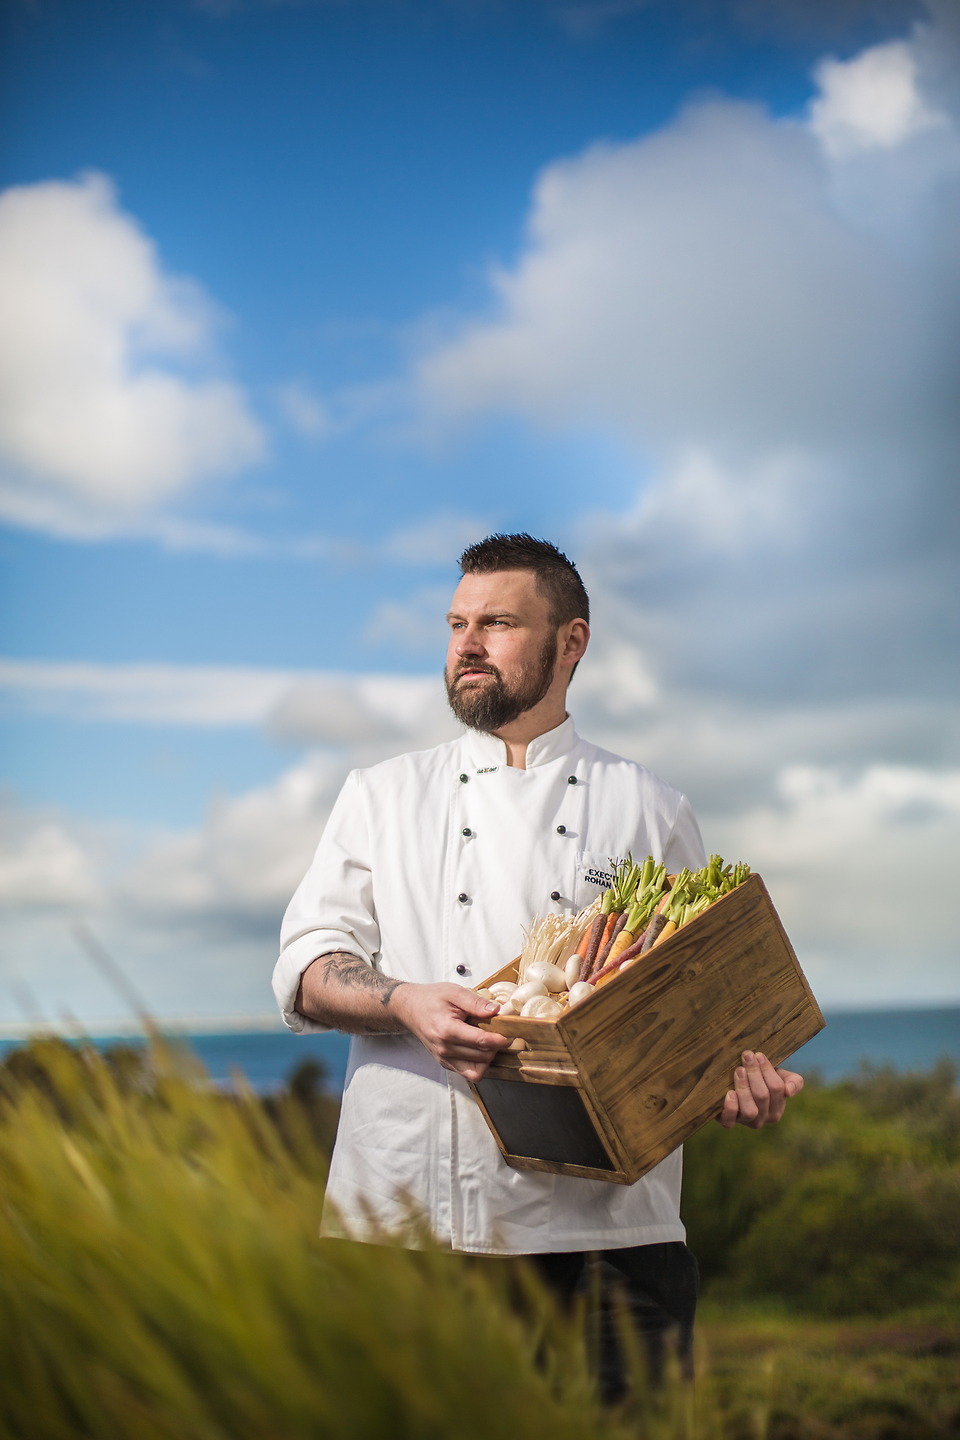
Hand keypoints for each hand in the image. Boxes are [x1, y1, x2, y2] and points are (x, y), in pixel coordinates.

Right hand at [389, 982, 511, 1081]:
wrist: (409, 1008)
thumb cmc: (431, 998)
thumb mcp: (454, 992)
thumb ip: (476, 1002)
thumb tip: (496, 1010)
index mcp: (447, 1030)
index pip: (481, 1042)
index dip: (500, 1040)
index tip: (510, 1034)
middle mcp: (445, 1049)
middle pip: (482, 1057)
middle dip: (496, 1047)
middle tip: (502, 1034)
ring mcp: (444, 1058)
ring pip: (476, 1071)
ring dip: (488, 1059)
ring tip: (489, 1043)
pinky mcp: (445, 1063)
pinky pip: (467, 1073)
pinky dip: (478, 1063)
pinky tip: (479, 1048)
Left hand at [716, 1050, 803, 1128]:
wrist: (736, 1083)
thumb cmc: (761, 1079)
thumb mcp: (780, 1077)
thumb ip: (794, 1081)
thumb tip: (788, 1091)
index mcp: (777, 1108)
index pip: (777, 1088)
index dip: (767, 1070)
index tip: (758, 1055)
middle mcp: (763, 1119)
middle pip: (762, 1096)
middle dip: (754, 1074)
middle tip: (746, 1057)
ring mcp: (746, 1122)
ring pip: (749, 1110)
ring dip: (744, 1088)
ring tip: (739, 1071)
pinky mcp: (728, 1122)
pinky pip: (730, 1121)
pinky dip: (731, 1108)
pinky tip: (729, 1093)